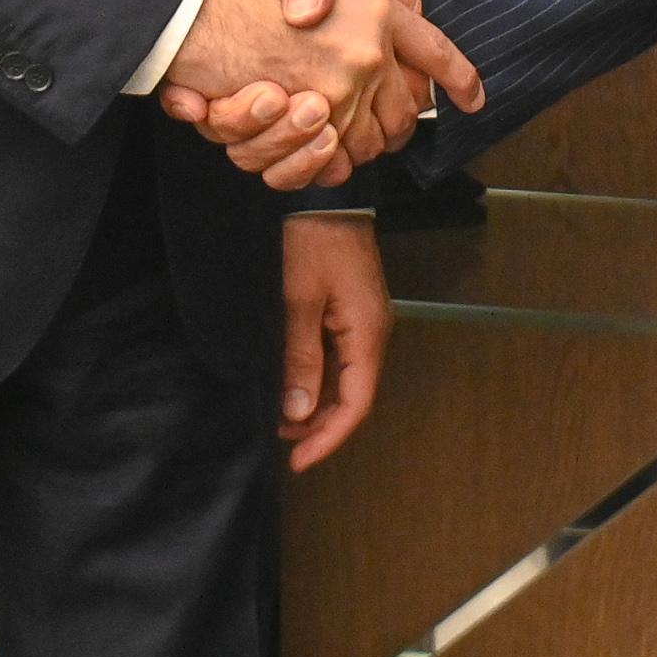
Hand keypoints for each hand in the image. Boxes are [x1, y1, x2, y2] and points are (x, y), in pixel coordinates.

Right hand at [162, 0, 478, 184]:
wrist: (190, 17)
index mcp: (375, 9)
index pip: (433, 50)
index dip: (458, 77)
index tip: (472, 97)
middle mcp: (364, 55)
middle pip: (405, 109)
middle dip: (397, 118)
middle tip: (376, 112)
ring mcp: (336, 95)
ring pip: (372, 140)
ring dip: (360, 140)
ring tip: (336, 124)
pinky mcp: (304, 128)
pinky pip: (335, 161)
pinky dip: (329, 160)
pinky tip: (318, 144)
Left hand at [279, 213, 390, 469]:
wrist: (325, 196)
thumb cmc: (312, 242)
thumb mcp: (298, 300)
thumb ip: (300, 358)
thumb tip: (297, 413)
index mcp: (367, 333)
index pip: (356, 403)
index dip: (328, 437)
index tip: (298, 460)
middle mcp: (374, 333)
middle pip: (354, 395)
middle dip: (320, 425)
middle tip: (282, 442)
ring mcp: (366, 323)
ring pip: (347, 379)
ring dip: (318, 403)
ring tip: (282, 419)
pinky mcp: (354, 312)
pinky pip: (341, 358)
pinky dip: (319, 378)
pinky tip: (295, 384)